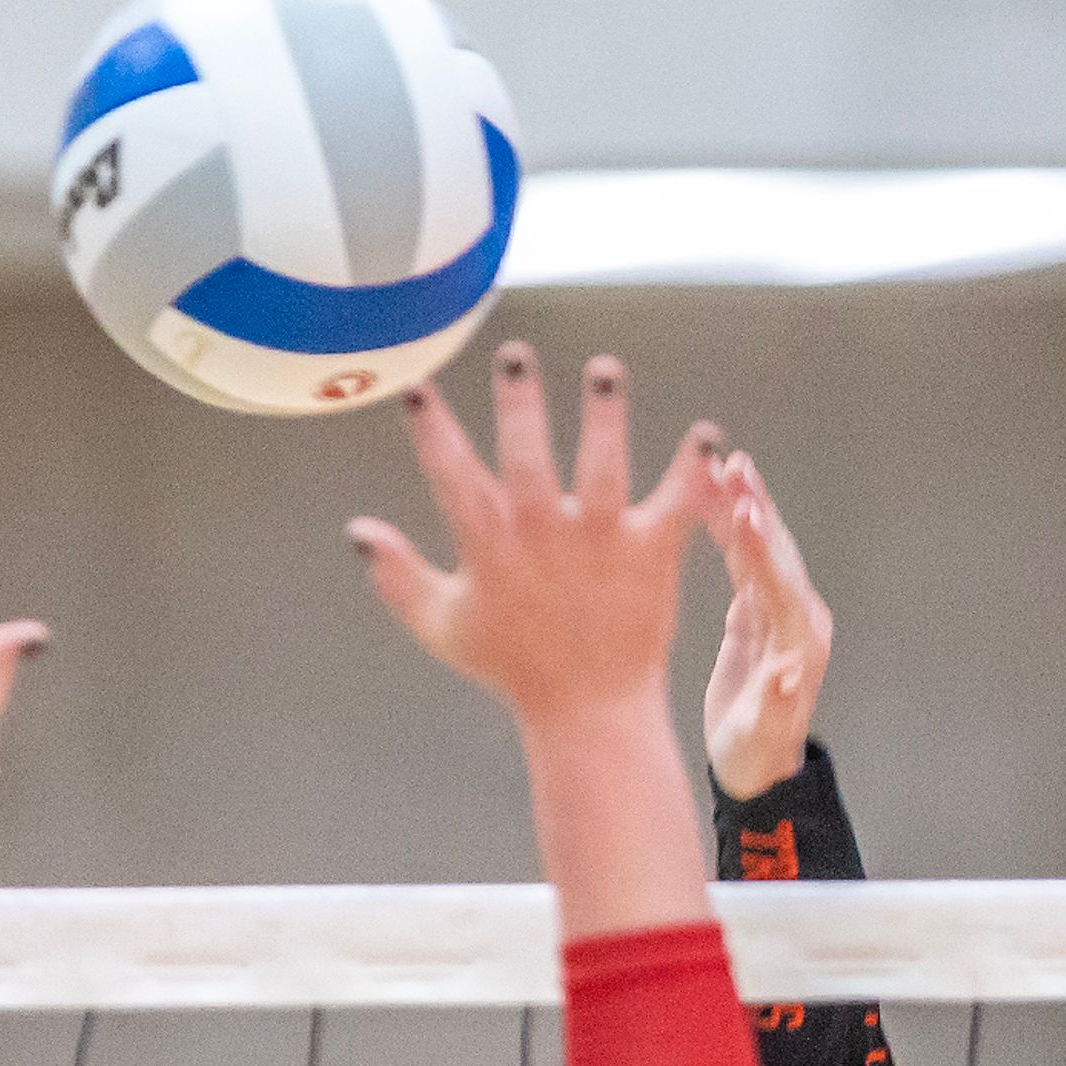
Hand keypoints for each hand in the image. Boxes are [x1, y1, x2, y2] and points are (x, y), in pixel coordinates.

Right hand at [348, 343, 720, 729]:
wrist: (589, 711)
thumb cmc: (514, 667)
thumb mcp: (443, 626)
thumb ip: (398, 576)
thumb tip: (357, 530)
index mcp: (491, 547)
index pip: (452, 475)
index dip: (433, 431)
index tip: (418, 388)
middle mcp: (544, 535)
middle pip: (529, 456)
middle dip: (521, 403)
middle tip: (516, 354)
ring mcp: (601, 542)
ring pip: (604, 466)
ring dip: (605, 416)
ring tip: (605, 370)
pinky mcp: (651, 554)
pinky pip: (678, 503)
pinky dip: (694, 470)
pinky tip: (708, 433)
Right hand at [702, 448, 830, 800]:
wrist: (757, 765)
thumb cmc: (755, 753)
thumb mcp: (761, 734)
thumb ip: (774, 704)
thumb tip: (786, 674)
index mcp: (799, 644)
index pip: (780, 585)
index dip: (761, 549)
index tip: (743, 513)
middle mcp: (797, 619)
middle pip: (777, 553)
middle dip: (756, 508)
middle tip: (735, 467)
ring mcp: (778, 612)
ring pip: (763, 548)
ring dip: (745, 506)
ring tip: (725, 464)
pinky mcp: (757, 612)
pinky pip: (745, 560)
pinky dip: (731, 528)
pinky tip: (714, 498)